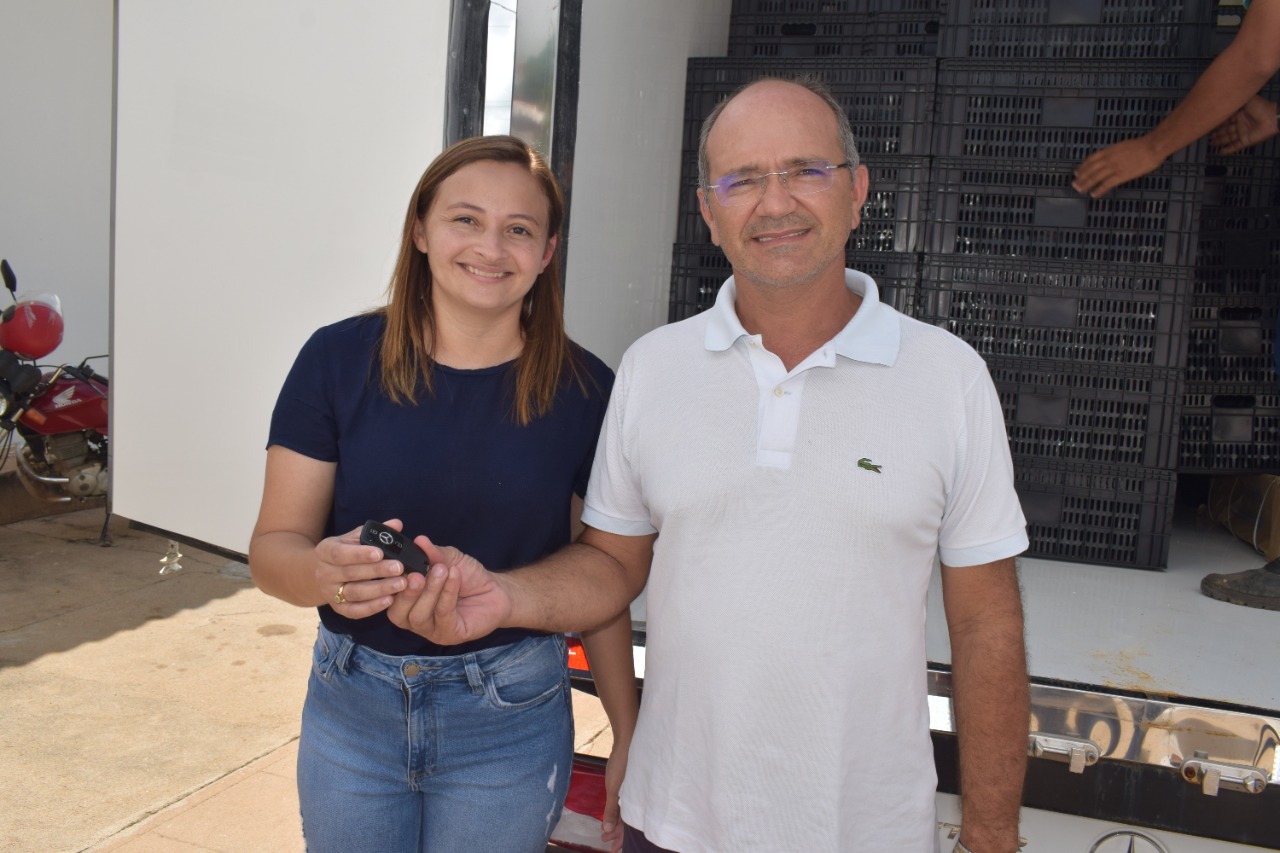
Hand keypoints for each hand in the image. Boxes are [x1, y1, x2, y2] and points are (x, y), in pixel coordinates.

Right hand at [315, 519, 407, 617]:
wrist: (325, 572)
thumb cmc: (346, 552)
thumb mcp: (356, 538)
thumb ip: (376, 532)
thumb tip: (396, 524)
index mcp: (325, 551)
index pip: (340, 553)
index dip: (360, 554)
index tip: (380, 553)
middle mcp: (324, 573)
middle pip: (350, 573)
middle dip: (377, 571)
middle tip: (399, 568)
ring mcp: (330, 592)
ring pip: (354, 593)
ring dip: (380, 589)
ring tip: (401, 583)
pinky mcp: (338, 608)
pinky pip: (355, 611)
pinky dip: (372, 607)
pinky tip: (390, 600)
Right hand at [385, 536, 512, 643]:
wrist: (496, 590)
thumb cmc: (467, 576)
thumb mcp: (448, 559)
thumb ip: (432, 553)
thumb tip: (419, 540)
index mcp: (407, 602)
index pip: (388, 597)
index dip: (389, 583)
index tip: (397, 565)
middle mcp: (414, 619)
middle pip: (398, 613)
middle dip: (407, 592)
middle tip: (417, 574)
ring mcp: (432, 630)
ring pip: (419, 616)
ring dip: (430, 591)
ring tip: (442, 570)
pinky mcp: (450, 635)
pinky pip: (444, 615)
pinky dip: (448, 594)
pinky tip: (455, 577)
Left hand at [600, 739, 629, 852]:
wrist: (629, 738)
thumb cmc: (623, 762)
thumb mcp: (614, 788)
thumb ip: (611, 810)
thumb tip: (606, 830)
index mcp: (636, 802)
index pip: (629, 827)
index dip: (620, 839)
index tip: (612, 848)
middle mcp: (638, 798)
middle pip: (629, 822)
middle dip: (617, 833)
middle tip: (605, 842)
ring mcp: (635, 790)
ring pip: (628, 812)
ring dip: (617, 822)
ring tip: (605, 830)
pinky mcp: (632, 782)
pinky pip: (628, 802)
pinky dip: (621, 810)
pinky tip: (616, 811)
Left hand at [1071, 136, 1164, 197]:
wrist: (1152, 147)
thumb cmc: (1141, 145)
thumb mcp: (1122, 146)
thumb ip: (1114, 153)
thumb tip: (1109, 158)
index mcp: (1109, 150)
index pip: (1091, 159)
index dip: (1083, 167)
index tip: (1077, 172)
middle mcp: (1109, 159)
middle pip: (1090, 169)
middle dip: (1081, 178)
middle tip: (1074, 184)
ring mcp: (1114, 167)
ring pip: (1095, 177)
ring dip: (1086, 184)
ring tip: (1079, 190)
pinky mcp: (1121, 175)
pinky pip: (1107, 184)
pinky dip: (1099, 190)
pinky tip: (1094, 194)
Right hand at [1210, 95, 1278, 154]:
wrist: (1272, 117)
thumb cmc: (1261, 107)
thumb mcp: (1246, 100)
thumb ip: (1235, 102)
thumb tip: (1224, 103)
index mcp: (1240, 114)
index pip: (1226, 119)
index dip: (1218, 122)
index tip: (1209, 124)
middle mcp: (1241, 124)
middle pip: (1225, 130)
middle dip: (1216, 133)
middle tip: (1207, 135)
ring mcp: (1243, 133)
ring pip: (1228, 138)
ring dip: (1219, 141)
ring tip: (1211, 143)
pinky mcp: (1246, 141)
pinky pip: (1235, 147)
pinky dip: (1228, 150)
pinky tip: (1220, 153)